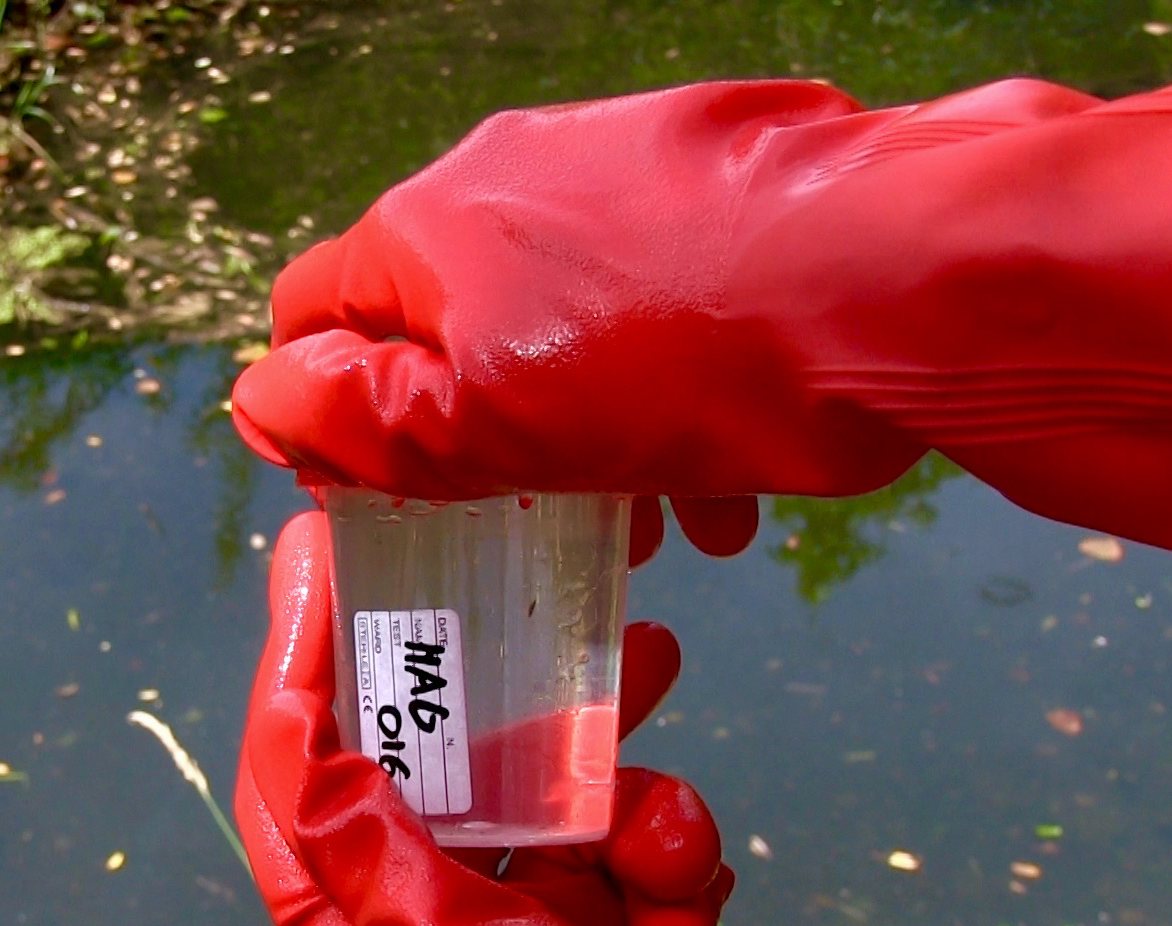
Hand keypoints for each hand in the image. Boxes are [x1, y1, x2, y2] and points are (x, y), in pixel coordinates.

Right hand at [231, 77, 1119, 503]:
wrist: (910, 278)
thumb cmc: (683, 368)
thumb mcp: (488, 429)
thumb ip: (356, 417)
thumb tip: (261, 397)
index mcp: (430, 227)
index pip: (314, 314)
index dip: (328, 413)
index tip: (388, 493)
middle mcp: (511, 168)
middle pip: (449, 320)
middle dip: (484, 432)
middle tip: (543, 520)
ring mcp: (625, 159)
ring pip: (562, 314)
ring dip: (586, 424)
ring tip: (659, 517)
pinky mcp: (726, 172)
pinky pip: (661, 285)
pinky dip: (672, 377)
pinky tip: (734, 467)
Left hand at [235, 511, 790, 925]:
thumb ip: (368, 850)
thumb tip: (292, 749)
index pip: (295, 765)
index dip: (295, 657)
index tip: (317, 556)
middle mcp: (428, 919)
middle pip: (449, 759)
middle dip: (523, 704)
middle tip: (581, 626)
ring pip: (569, 801)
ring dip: (633, 805)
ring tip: (669, 831)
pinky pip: (644, 863)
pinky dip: (678, 883)